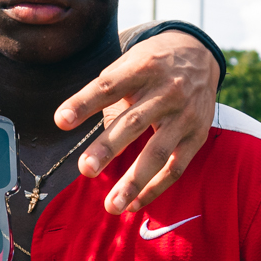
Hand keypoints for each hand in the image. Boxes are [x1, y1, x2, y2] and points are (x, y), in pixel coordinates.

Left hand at [53, 30, 218, 214]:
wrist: (200, 55)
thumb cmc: (152, 64)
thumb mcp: (130, 62)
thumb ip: (108, 90)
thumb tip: (81, 126)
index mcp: (143, 68)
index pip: (109, 87)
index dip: (84, 103)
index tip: (61, 121)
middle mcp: (167, 92)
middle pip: (133, 123)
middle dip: (108, 148)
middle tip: (85, 170)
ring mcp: (184, 116)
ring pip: (157, 153)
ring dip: (133, 182)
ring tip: (111, 206)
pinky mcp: (197, 136)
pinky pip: (175, 168)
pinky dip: (154, 189)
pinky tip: (133, 205)